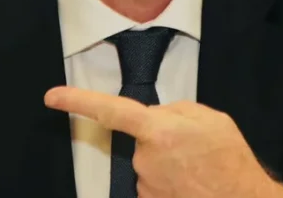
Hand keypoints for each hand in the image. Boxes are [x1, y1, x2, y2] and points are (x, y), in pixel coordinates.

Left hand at [45, 87, 282, 197]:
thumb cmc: (230, 160)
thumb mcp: (211, 119)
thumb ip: (176, 110)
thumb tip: (156, 116)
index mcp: (159, 131)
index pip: (110, 111)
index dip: (77, 101)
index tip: (52, 97)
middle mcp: (145, 160)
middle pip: (141, 138)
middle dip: (161, 136)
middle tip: (193, 146)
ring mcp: (146, 186)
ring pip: (148, 162)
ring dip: (168, 160)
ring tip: (197, 167)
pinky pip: (154, 183)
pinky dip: (171, 180)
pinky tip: (192, 183)